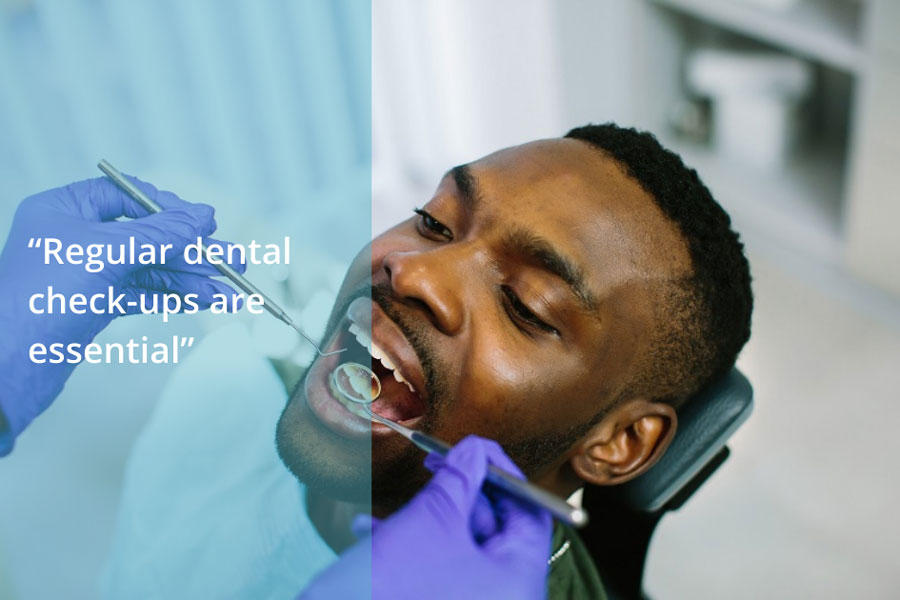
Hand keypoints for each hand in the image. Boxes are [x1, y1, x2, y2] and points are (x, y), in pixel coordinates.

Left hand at [0, 177, 242, 454]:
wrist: (9, 366)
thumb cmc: (42, 297)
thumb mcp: (106, 253)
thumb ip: (159, 235)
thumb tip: (202, 218)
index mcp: (63, 210)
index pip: (125, 195)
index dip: (168, 207)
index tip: (204, 222)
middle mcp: (74, 237)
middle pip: (147, 235)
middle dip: (193, 250)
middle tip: (235, 261)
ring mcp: (86, 273)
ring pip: (151, 268)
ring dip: (193, 277)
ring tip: (233, 289)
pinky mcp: (95, 304)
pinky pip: (145, 292)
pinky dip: (176, 295)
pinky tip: (207, 300)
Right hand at [300, 436, 552, 598]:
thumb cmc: (391, 589)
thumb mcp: (431, 520)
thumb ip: (460, 477)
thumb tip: (473, 451)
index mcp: (520, 582)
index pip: (532, 513)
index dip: (504, 474)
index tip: (475, 451)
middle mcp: (505, 599)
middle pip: (497, 529)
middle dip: (461, 494)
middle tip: (437, 467)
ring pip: (461, 548)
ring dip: (426, 520)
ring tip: (391, 510)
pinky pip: (439, 570)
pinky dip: (411, 546)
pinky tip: (372, 532)